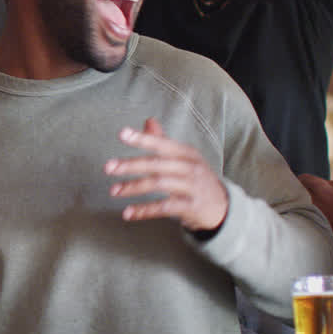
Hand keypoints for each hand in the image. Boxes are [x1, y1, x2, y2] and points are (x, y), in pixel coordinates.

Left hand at [105, 118, 228, 231]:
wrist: (223, 207)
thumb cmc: (196, 178)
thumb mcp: (184, 158)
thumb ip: (164, 142)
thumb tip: (148, 121)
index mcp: (187, 153)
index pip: (162, 143)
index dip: (143, 138)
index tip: (122, 134)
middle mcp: (191, 168)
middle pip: (157, 164)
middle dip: (131, 165)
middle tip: (109, 167)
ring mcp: (192, 188)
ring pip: (159, 184)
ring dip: (134, 187)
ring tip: (114, 191)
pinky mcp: (191, 207)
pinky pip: (164, 207)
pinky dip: (144, 210)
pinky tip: (128, 213)